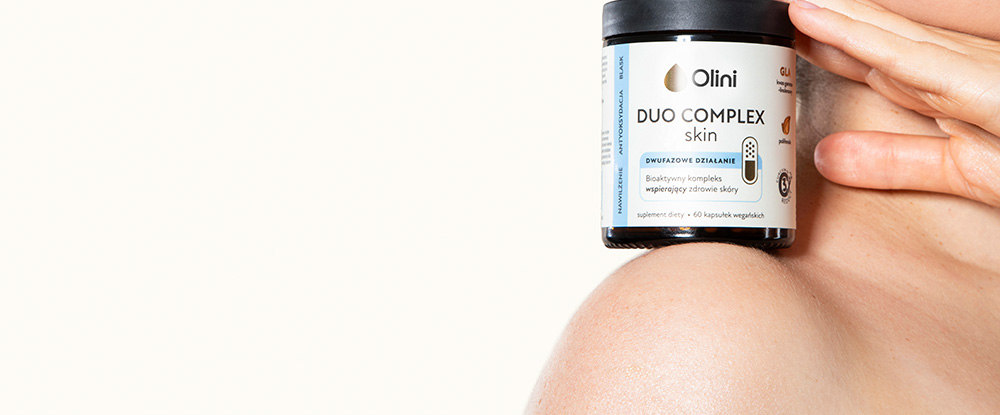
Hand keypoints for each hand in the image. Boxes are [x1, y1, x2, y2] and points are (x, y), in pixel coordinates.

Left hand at [789, 0, 999, 206]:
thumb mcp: (961, 169)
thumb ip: (895, 162)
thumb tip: (826, 158)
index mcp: (944, 87)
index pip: (870, 60)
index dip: (824, 44)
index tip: (782, 36)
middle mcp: (950, 67)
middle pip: (870, 37)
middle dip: (821, 19)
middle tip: (771, 5)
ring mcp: (964, 68)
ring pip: (879, 36)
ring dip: (829, 15)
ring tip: (782, 0)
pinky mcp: (976, 82)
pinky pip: (906, 58)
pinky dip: (857, 39)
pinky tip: (814, 19)